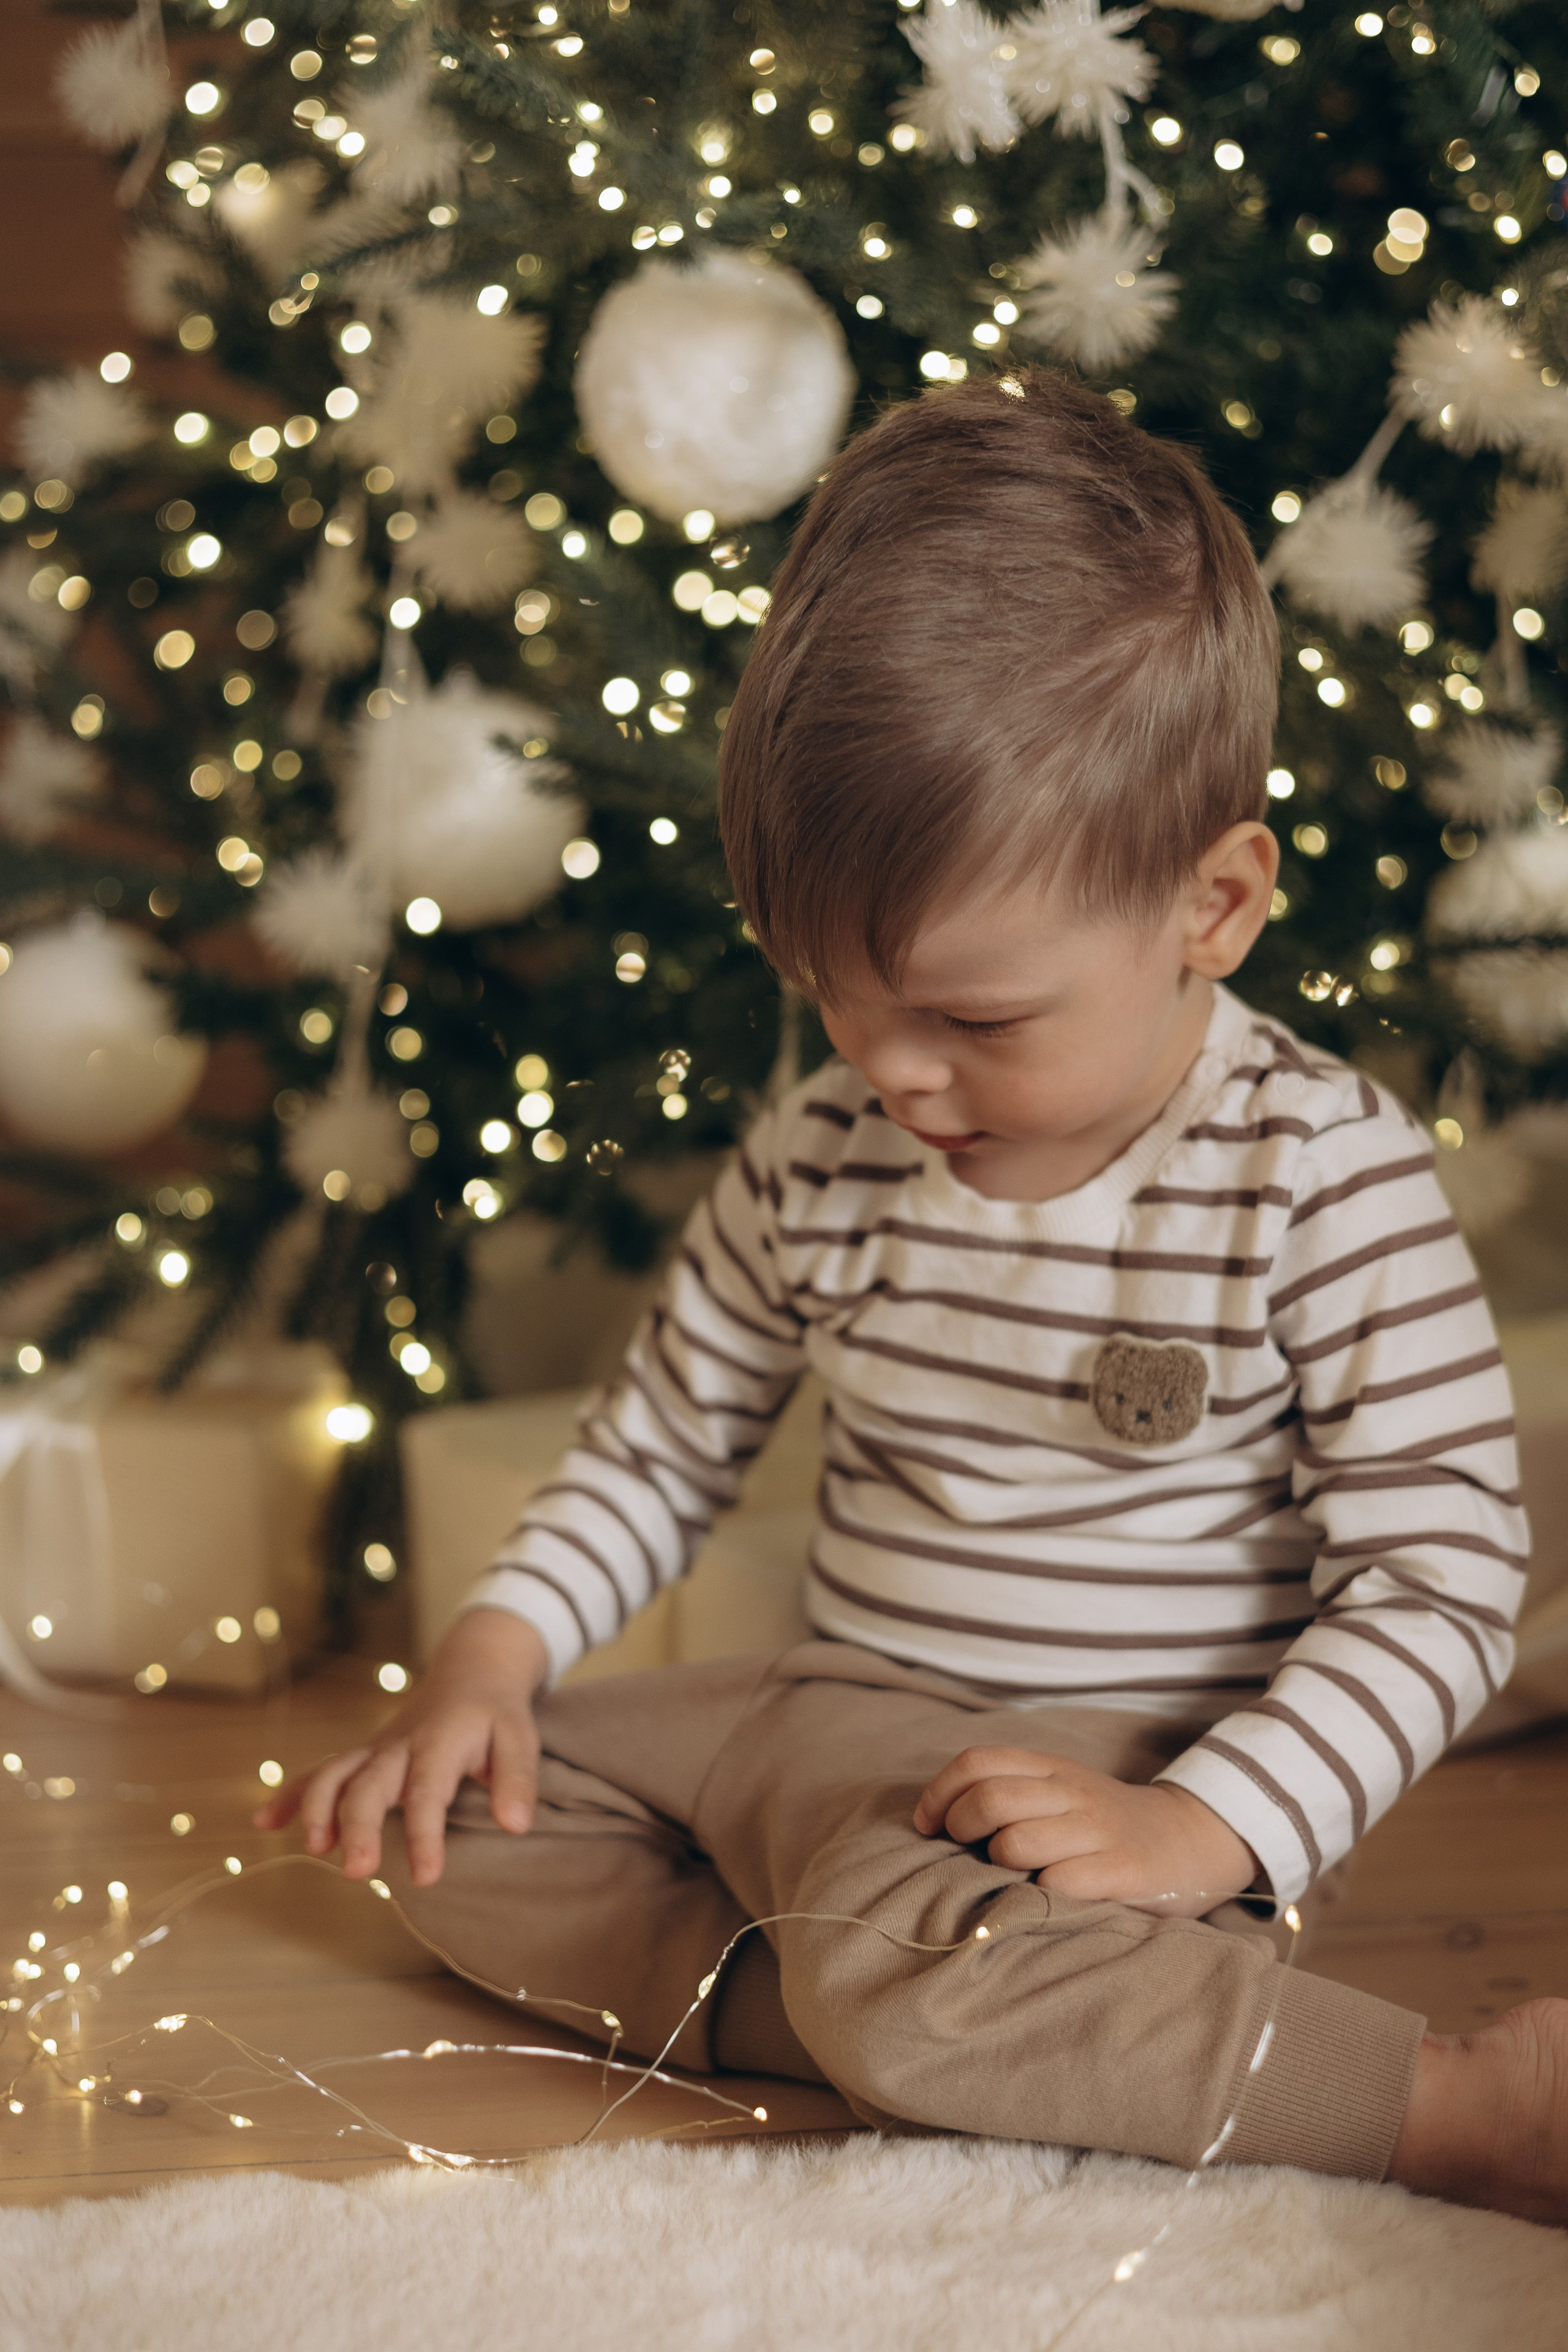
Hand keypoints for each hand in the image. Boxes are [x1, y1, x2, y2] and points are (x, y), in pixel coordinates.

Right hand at [253, 1607, 549, 1888]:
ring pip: (335, 1773)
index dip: (425, 1834)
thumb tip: (516, 1825)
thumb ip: (517, 1780)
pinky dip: (290, 1793)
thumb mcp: (520, 1738)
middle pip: (369, 1784)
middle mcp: (401, 1746)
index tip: (426, 1877)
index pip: (428, 1791)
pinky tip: (264, 1822)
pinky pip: (321, 1772)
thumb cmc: (496, 1714)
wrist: (471, 1673)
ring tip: (313, 1849)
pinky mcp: (363, 1756)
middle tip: (356, 1872)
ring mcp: (376, 1750)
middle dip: (358, 1826)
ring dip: (317, 1808)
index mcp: (441, 1742)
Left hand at [912, 1745, 1257, 1918]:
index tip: (927, 1826)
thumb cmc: (1105, 1825)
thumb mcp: (1061, 1793)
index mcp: (1051, 1769)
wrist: (1190, 1840)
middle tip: (963, 1851)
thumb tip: (937, 1821)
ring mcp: (1098, 1831)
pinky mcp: (1122, 1871)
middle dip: (961, 1828)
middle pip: (990, 1799)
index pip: (977, 1762)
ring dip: (999, 1865)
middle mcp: (1072, 1793)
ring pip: (1016, 1841)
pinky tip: (1046, 1900)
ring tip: (1011, 1876)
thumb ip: (1011, 1794)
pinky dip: (1039, 1895)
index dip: (939, 1793)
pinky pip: (1058, 1883)